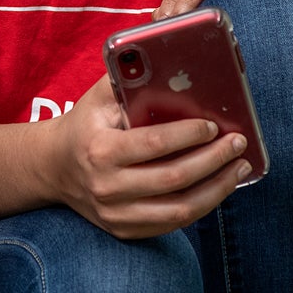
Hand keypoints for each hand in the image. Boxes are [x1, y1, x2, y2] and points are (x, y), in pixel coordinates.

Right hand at [49, 76, 249, 237]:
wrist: (54, 167)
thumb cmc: (85, 125)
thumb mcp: (97, 98)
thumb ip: (127, 80)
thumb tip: (168, 63)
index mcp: (100, 149)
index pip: (153, 144)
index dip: (189, 135)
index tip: (213, 125)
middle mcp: (107, 186)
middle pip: (173, 179)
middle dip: (214, 160)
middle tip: (238, 144)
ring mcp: (116, 214)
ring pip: (180, 210)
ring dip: (217, 189)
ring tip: (238, 168)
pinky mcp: (125, 230)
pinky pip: (172, 224)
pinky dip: (201, 206)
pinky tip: (217, 186)